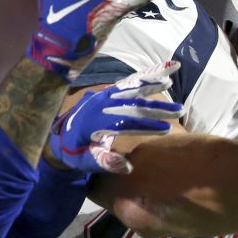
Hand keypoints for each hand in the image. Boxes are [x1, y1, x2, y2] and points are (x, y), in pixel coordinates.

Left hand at [49, 62, 182, 173]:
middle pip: (131, 104)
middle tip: (179, 110)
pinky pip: (130, 81)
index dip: (145, 125)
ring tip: (170, 81)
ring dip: (151, 83)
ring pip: (131, 87)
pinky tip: (165, 69)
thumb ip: (103, 162)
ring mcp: (105, 95)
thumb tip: (127, 167)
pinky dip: (147, 74)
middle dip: (156, 106)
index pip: (125, 123)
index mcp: (94, 122)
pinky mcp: (109, 91)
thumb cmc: (74, 151)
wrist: (58, 134)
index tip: (166, 129)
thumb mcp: (83, 160)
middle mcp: (100, 105)